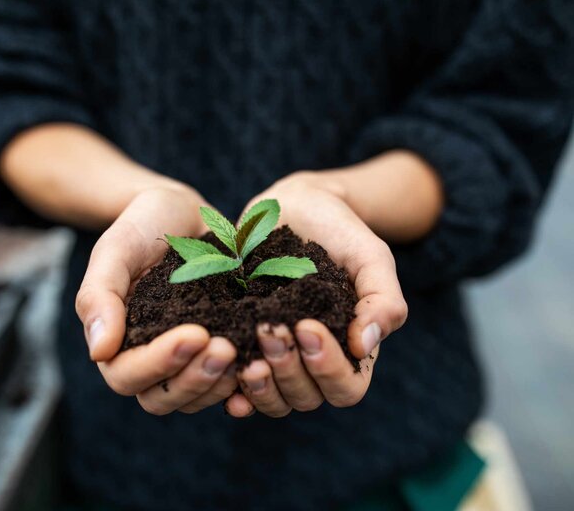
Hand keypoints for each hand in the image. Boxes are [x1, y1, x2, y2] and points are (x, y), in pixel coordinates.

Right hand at [76, 185, 238, 414]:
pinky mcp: (215, 350)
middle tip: (226, 348)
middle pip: (162, 398)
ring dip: (219, 383)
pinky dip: (243, 382)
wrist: (181, 213)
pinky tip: (263, 363)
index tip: (195, 334)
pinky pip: (225, 384)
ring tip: (247, 354)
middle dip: (195, 379)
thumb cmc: (142, 225)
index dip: (159, 363)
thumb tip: (99, 352)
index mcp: (117, 341)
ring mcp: (184, 359)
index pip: (127, 375)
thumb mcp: (115, 249)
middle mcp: (149, 357)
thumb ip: (99, 296)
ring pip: (195, 397)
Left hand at [225, 173, 407, 417]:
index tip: (307, 326)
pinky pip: (238, 387)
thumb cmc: (340, 232)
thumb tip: (366, 346)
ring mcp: (277, 358)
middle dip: (287, 369)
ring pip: (273, 399)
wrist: (296, 207)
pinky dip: (232, 390)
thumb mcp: (370, 257)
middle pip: (305, 397)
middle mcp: (313, 363)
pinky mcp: (245, 346)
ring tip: (244, 355)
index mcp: (350, 350)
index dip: (327, 368)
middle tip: (268, 328)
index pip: (346, 387)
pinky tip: (223, 372)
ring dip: (259, 385)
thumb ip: (383, 300)